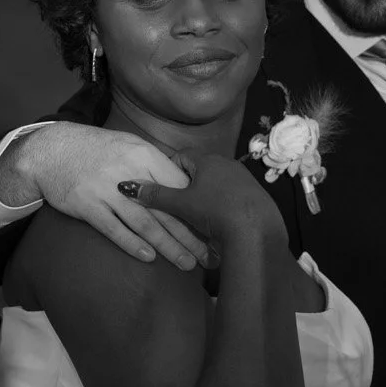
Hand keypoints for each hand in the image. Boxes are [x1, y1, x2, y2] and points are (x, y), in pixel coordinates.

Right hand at [2, 126, 210, 268]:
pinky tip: (149, 257)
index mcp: (144, 156)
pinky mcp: (88, 206)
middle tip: (207, 256)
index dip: (197, 209)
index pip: (179, 186)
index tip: (213, 228)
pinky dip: (132, 244)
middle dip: (190, 235)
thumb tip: (183, 185)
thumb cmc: (96, 149)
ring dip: (168, 246)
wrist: (53, 150)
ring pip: (145, 223)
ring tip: (186, 263)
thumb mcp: (130, 146)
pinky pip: (114, 229)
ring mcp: (108, 191)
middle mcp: (129, 173)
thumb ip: (155, 165)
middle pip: (167, 209)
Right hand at [122, 153, 283, 256]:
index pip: (181, 156)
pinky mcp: (255, 194)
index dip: (168, 169)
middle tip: (177, 205)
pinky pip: (232, 194)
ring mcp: (243, 178)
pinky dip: (222, 204)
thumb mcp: (182, 205)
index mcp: (208, 160)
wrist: (257, 230)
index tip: (162, 187)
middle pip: (199, 170)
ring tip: (196, 216)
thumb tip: (128, 187)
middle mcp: (227, 163)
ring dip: (205, 196)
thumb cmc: (215, 211)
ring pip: (216, 183)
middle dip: (187, 186)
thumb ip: (156, 196)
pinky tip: (218, 221)